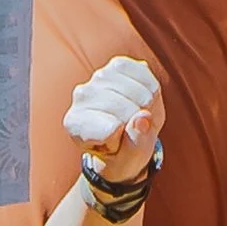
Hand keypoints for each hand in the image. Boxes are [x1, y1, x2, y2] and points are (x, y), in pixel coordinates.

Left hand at [65, 55, 161, 177]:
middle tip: (128, 130)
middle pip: (127, 110)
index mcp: (75, 124)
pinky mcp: (117, 65)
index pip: (111, 130)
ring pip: (139, 93)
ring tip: (134, 117)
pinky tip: (141, 99)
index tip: (113, 145)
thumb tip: (143, 117)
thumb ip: (136, 144)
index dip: (121, 141)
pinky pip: (144, 74)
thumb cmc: (121, 152)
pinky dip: (151, 89)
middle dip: (137, 124)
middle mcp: (81, 96)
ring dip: (147, 108)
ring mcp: (98, 77)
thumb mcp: (129, 160)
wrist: (123, 136)